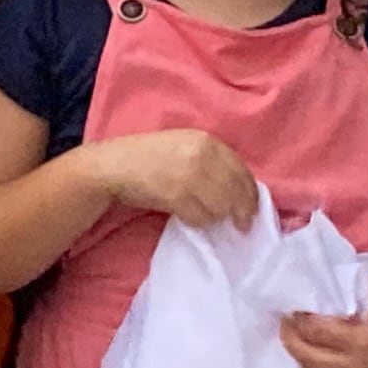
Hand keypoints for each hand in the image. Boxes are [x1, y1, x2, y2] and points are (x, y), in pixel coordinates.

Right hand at [94, 129, 261, 230]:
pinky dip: (199, 222)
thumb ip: (212, 161)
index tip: (253, 209)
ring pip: (220, 206)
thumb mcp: (185, 147)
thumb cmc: (148, 157)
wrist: (114, 166)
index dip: (251, 193)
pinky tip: (190, 218)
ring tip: (210, 220)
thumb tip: (239, 188)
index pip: (242, 170)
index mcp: (207, 141)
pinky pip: (200, 217)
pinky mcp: (177, 195)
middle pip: (236, 190)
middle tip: (243, 226)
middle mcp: (202, 155)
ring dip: (218, 217)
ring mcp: (189, 175)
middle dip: (243, 211)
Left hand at [281, 284, 367, 367]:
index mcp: (361, 342)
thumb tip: (333, 278)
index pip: (317, 332)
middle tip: (284, 323)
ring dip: (301, 358)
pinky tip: (316, 357)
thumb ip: (359, 287)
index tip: (291, 306)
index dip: (299, 319)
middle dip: (290, 340)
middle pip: (307, 359)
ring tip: (295, 339)